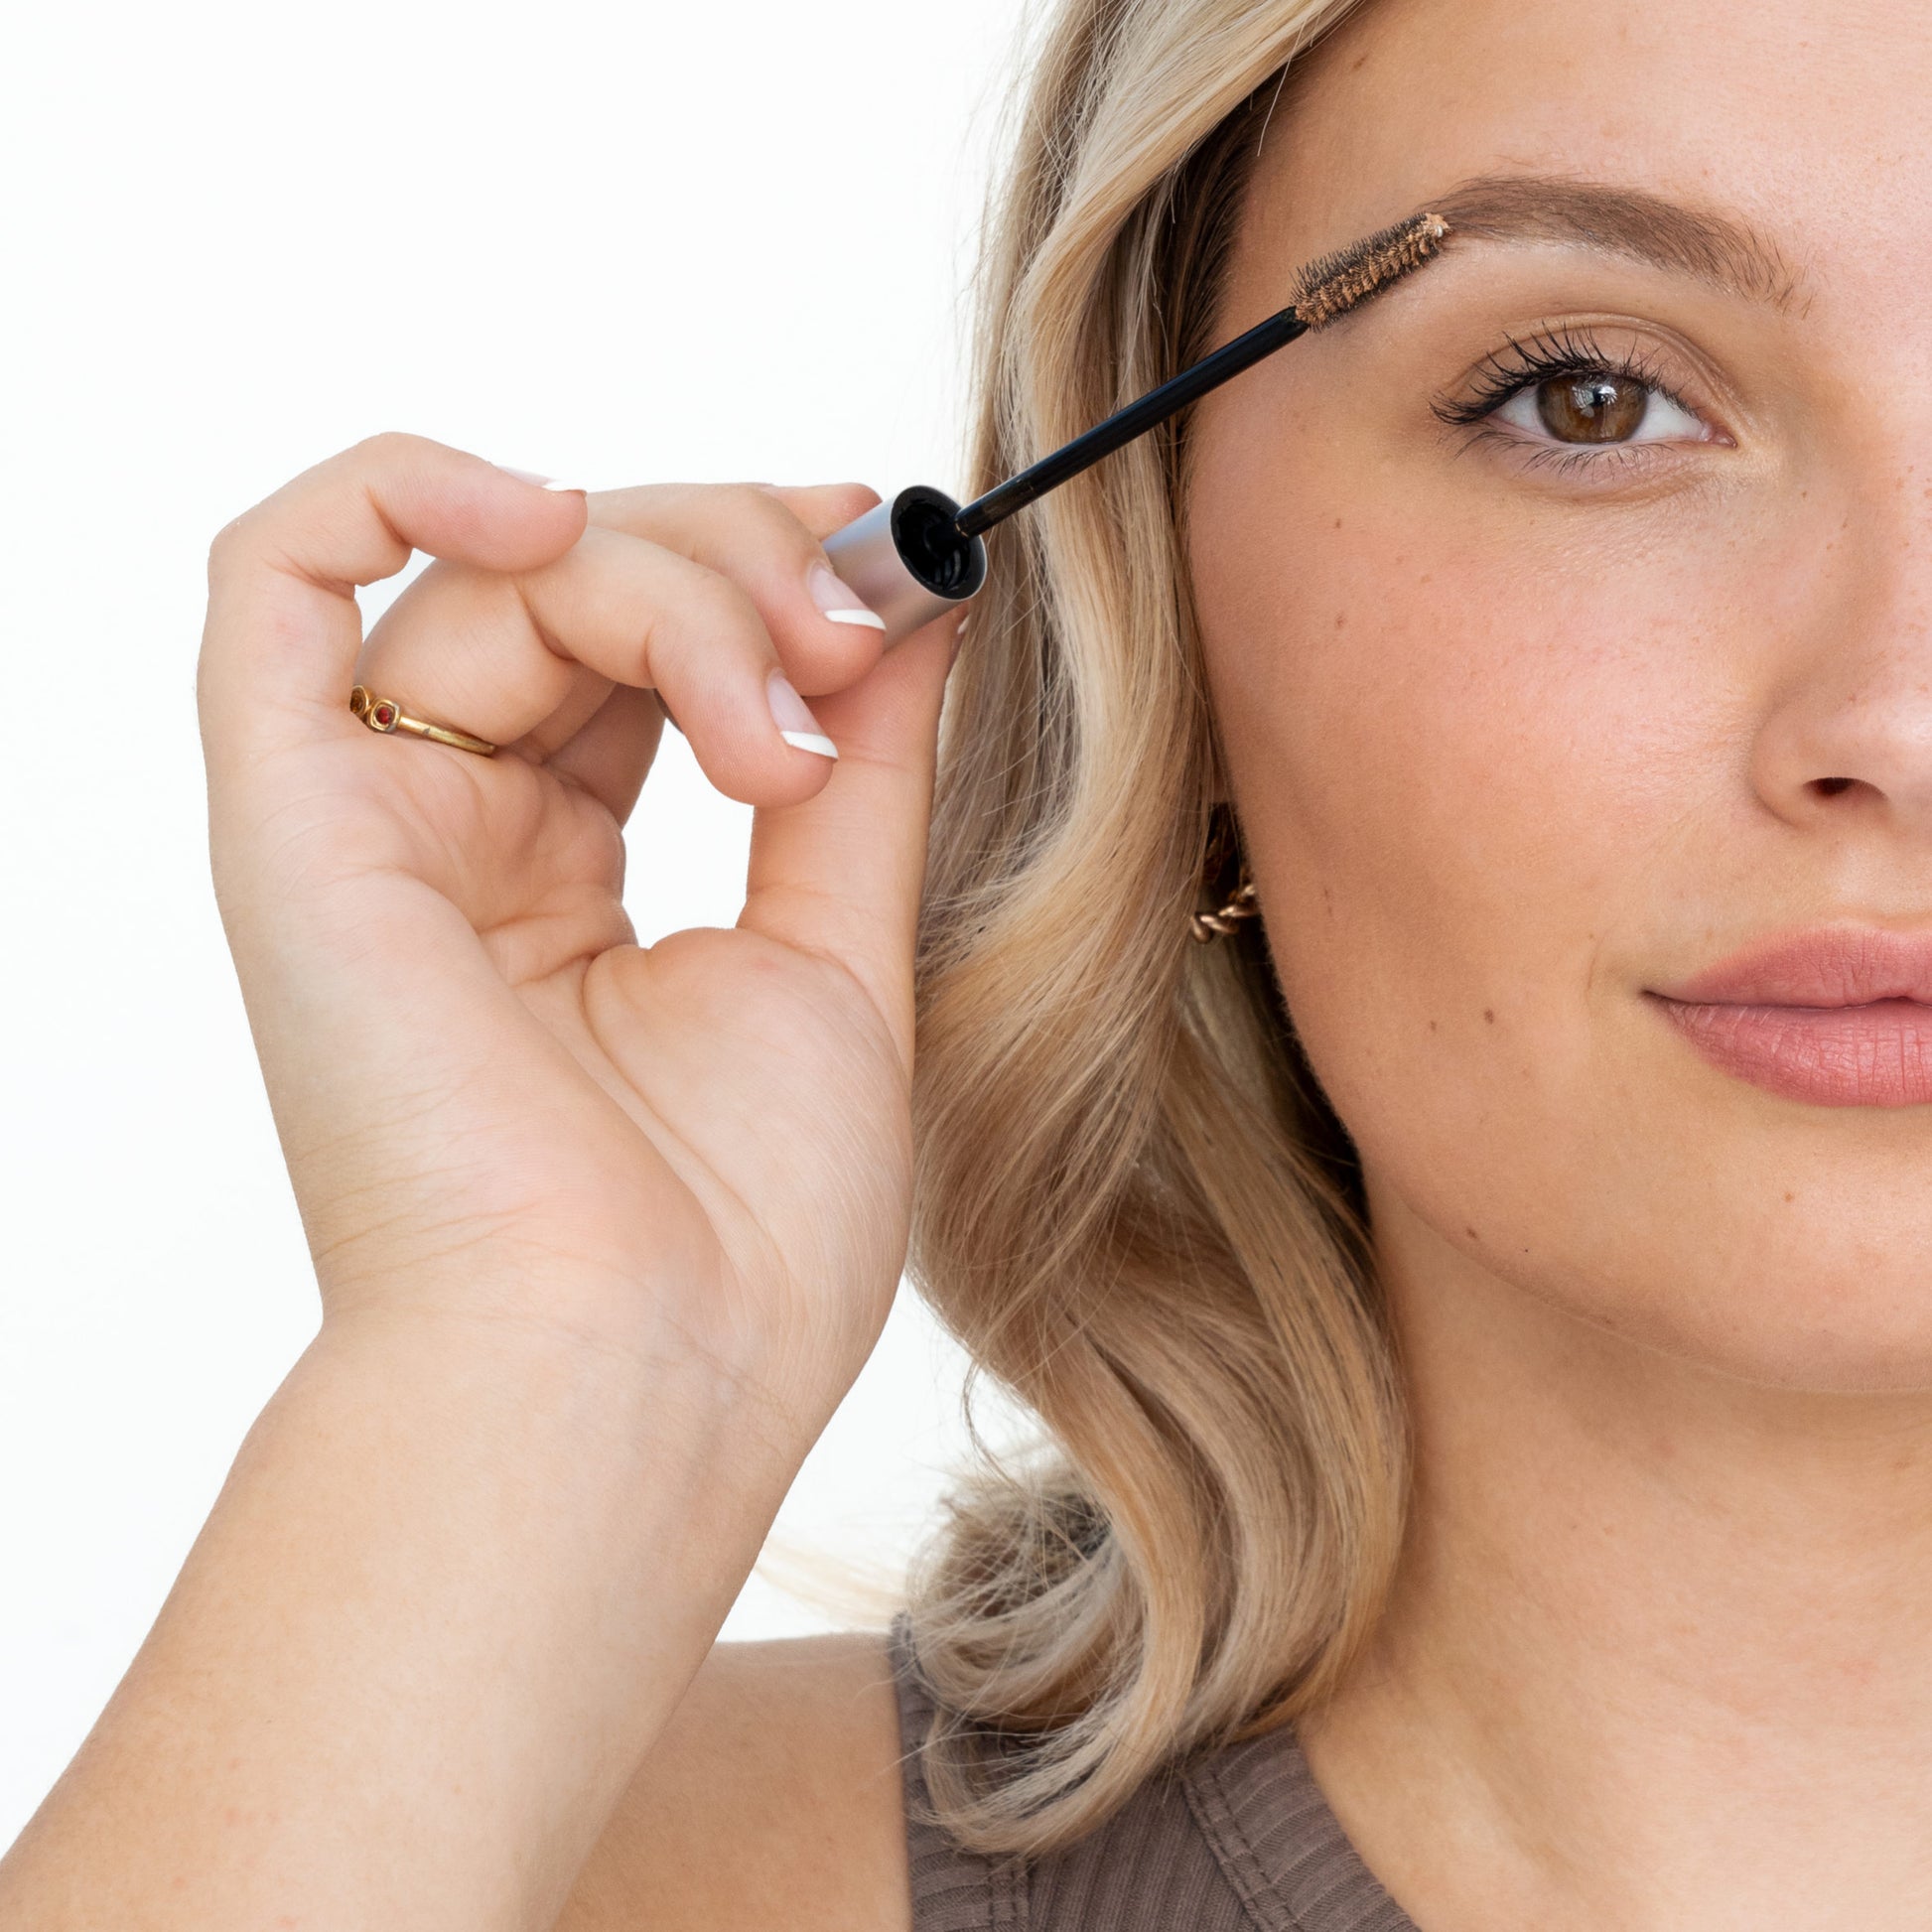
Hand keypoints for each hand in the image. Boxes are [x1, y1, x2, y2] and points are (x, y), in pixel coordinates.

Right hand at [199, 432, 955, 1447]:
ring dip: (669, 583)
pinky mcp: (292, 823)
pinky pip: (271, 581)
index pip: (646, 650)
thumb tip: (908, 600)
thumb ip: (860, 767)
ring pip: (492, 574)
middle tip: (851, 636)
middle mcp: (456, 845)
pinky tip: (545, 511)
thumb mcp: (838, 956)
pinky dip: (398, 489)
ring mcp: (371, 827)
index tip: (897, 565)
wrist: (635, 1381)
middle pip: (576, 586)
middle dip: (738, 568)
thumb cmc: (738, 1238)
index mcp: (564, 887)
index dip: (766, 577)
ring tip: (777, 717)